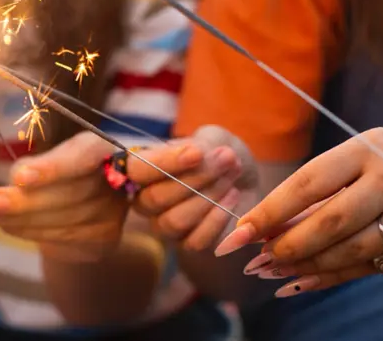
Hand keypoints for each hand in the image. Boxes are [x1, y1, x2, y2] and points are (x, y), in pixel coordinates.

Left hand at [0, 132, 128, 261]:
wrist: (82, 206)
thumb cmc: (58, 173)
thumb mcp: (45, 160)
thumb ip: (29, 169)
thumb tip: (2, 193)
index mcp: (101, 146)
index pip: (83, 154)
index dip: (53, 168)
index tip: (19, 178)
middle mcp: (118, 178)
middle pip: (72, 192)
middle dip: (27, 201)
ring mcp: (115, 212)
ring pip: (66, 220)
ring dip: (24, 220)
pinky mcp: (106, 239)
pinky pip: (66, 239)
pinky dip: (33, 233)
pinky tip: (11, 227)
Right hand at [128, 125, 258, 250]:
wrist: (246, 179)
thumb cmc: (220, 156)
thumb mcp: (213, 139)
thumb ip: (202, 144)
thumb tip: (200, 156)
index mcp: (142, 169)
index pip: (137, 170)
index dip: (165, 162)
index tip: (197, 154)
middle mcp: (145, 199)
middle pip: (155, 198)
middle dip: (195, 178)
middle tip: (227, 160)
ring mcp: (163, 225)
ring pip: (174, 221)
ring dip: (208, 198)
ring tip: (230, 180)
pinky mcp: (186, 244)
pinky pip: (194, 241)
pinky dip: (216, 220)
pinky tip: (232, 198)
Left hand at [216, 128, 382, 296]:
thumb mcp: (356, 162)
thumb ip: (316, 193)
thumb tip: (262, 228)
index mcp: (368, 147)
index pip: (308, 182)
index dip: (270, 211)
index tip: (239, 233)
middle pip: (332, 220)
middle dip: (290, 246)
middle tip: (258, 261)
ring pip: (356, 248)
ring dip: (311, 266)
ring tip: (278, 273)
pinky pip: (379, 265)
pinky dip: (339, 275)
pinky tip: (309, 280)